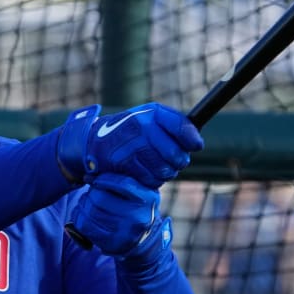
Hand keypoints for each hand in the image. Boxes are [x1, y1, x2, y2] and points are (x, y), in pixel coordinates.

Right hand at [56, 103, 203, 187]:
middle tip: (171, 160)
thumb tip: (197, 142)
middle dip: (177, 161)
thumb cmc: (131, 130)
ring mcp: (133, 146)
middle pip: (177, 155)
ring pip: (166, 171)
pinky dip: (150, 180)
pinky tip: (142, 170)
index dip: (192, 139)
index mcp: (153, 113)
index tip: (196, 145)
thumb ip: (176, 125)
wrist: (95, 142)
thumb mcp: (151, 118)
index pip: (182, 126)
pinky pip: (151, 180)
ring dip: (164, 172)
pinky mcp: (125, 164)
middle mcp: (143, 127)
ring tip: (153, 163)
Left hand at [68, 173, 173, 260]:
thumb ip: (121, 178)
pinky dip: (79, 216)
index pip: (122, 183)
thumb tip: (92, 167)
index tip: (94, 178)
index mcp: (147, 198)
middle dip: (91, 192)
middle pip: (100, 197)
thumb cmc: (134, 206)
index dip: (103, 178)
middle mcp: (138, 216)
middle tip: (91, 192)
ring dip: (83, 204)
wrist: (142, 239)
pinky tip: (82, 213)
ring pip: (90, 211)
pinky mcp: (111, 243)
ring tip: (86, 202)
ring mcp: (125, 232)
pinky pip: (85, 225)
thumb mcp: (138, 189)